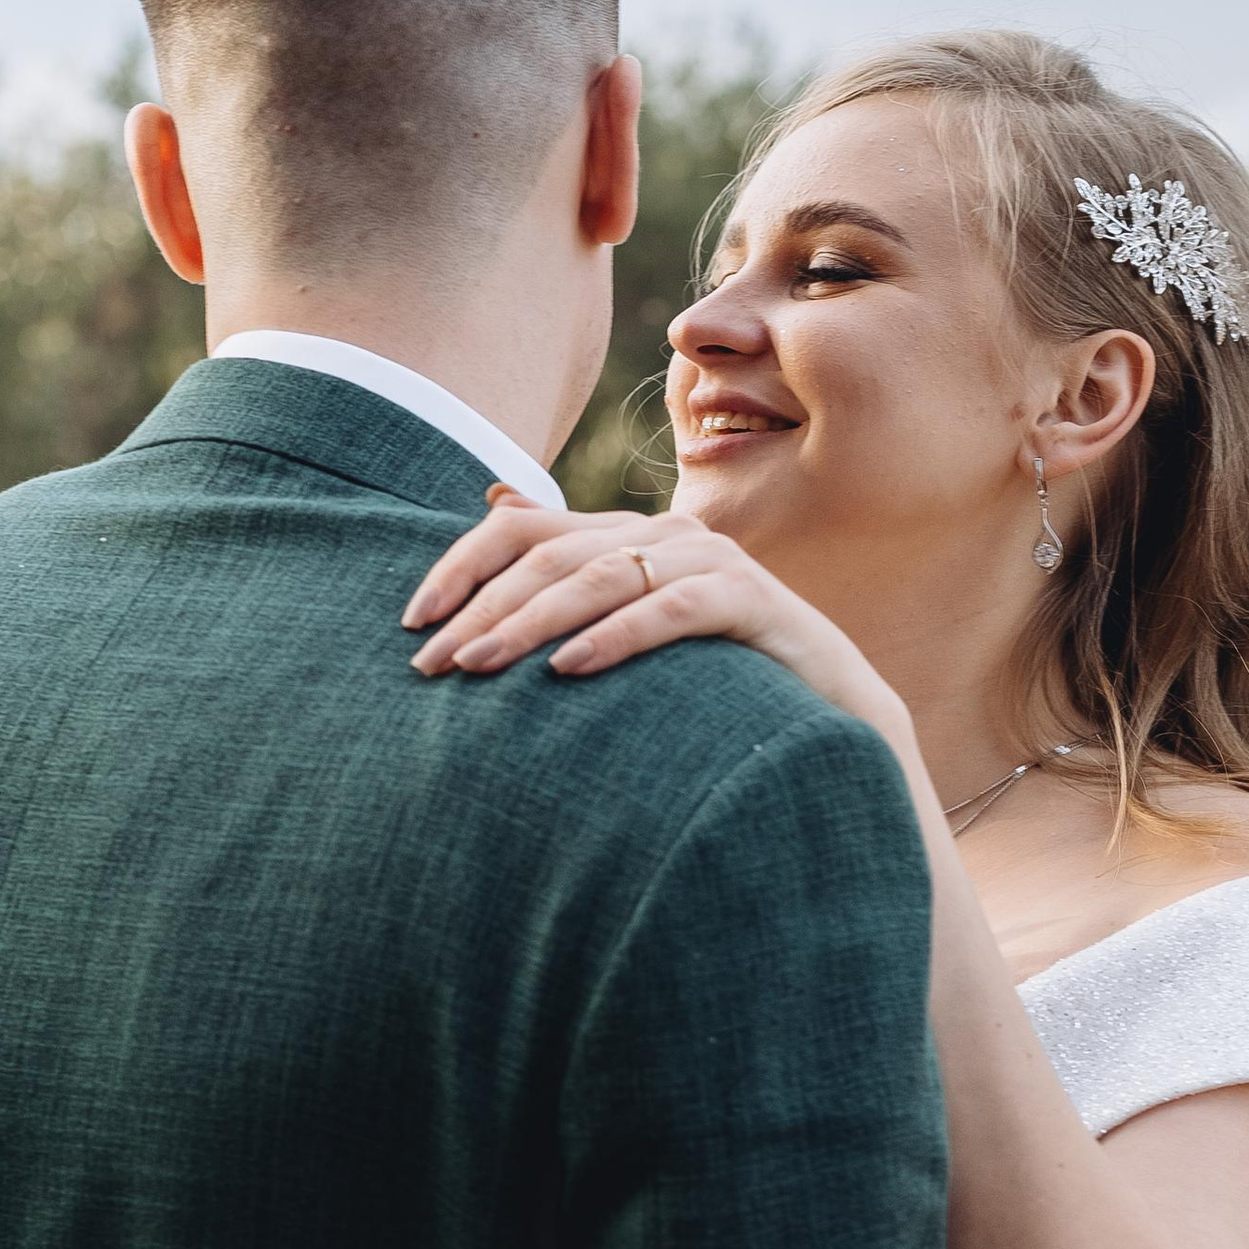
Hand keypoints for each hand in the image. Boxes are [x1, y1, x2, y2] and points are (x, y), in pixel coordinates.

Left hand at [404, 501, 894, 730]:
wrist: (837, 720)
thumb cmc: (722, 690)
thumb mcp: (633, 644)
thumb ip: (573, 597)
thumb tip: (488, 535)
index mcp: (627, 537)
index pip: (521, 527)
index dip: (459, 565)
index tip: (410, 622)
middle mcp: (666, 535)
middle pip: (551, 553)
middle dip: (482, 607)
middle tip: (432, 663)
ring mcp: (712, 562)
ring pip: (602, 576)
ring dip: (532, 622)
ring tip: (479, 667)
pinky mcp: (753, 602)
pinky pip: (671, 610)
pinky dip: (616, 637)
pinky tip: (568, 670)